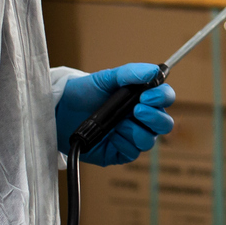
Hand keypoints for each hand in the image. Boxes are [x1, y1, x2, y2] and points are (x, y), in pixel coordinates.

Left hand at [55, 64, 175, 166]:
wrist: (60, 112)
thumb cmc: (84, 93)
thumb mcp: (105, 78)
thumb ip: (130, 73)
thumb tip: (152, 71)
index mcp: (142, 98)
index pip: (165, 98)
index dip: (162, 97)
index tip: (147, 95)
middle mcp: (141, 119)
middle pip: (165, 124)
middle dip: (155, 117)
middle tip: (136, 109)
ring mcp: (131, 137)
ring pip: (149, 140)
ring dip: (136, 131)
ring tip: (117, 124)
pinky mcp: (120, 153)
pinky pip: (132, 153)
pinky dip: (123, 144)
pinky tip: (110, 136)